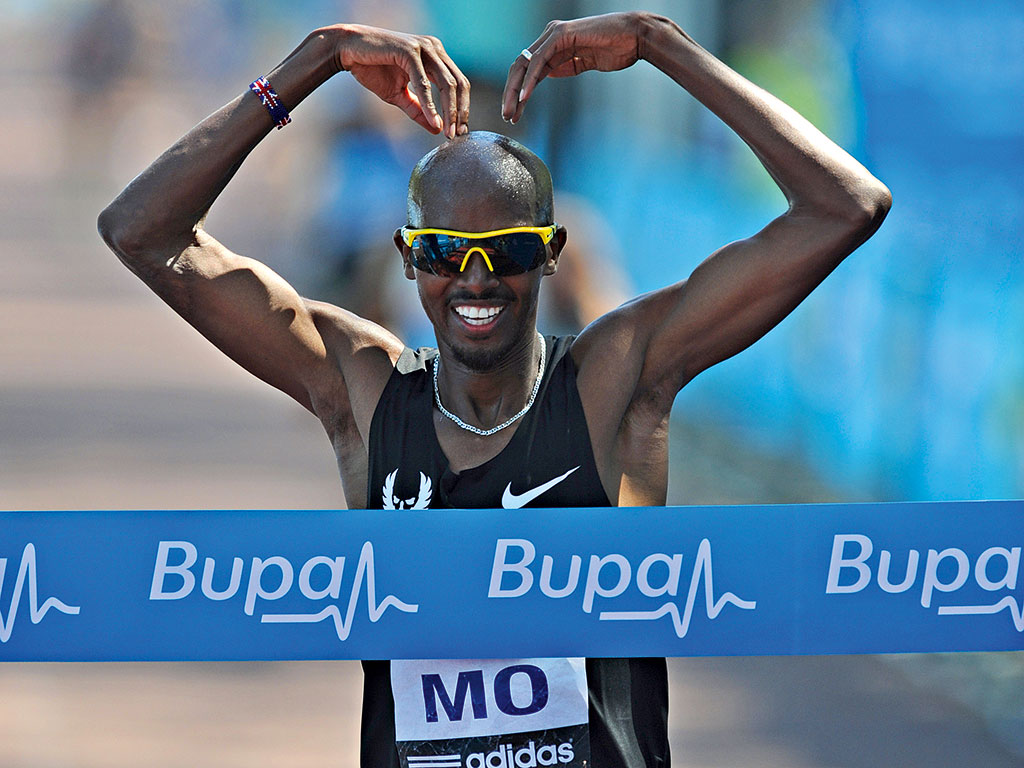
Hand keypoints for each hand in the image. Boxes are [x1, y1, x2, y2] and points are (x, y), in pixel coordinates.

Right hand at [329, 24, 469, 137]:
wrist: (348, 51)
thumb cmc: (373, 68)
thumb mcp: (399, 95)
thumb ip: (418, 110)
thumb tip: (438, 130)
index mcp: (435, 56)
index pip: (458, 83)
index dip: (462, 108)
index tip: (460, 131)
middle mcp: (434, 48)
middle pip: (458, 84)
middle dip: (459, 112)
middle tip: (456, 135)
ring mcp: (423, 47)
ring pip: (446, 83)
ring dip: (448, 111)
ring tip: (447, 132)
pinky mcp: (409, 50)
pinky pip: (424, 83)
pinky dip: (429, 104)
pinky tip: (432, 121)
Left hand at [502, 12, 642, 122]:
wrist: (635, 37)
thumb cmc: (617, 48)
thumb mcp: (585, 62)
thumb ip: (566, 66)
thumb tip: (548, 74)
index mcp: (555, 44)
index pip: (529, 70)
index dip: (519, 92)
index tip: (515, 114)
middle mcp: (550, 37)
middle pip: (521, 67)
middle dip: (512, 93)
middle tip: (507, 115)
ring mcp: (554, 34)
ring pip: (525, 64)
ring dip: (516, 90)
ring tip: (512, 111)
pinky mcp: (560, 35)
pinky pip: (539, 61)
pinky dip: (530, 80)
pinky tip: (525, 97)